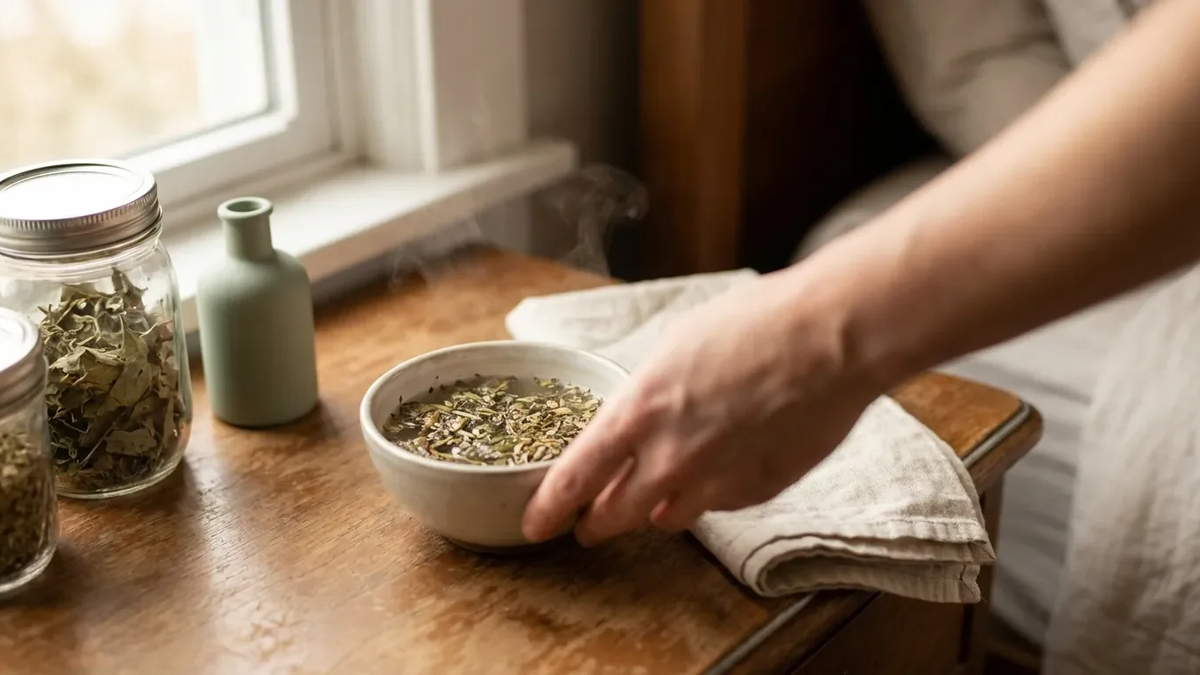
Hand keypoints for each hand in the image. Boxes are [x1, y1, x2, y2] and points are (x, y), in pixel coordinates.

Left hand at [520, 268, 884, 545]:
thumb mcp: (676, 348)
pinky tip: (725, 465)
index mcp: (638, 413)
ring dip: (654, 510)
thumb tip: (636, 420)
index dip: (549, 508)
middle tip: (589, 524)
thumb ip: (647, 398)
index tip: (536, 523)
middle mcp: (670, 459)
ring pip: (666, 520)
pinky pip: (719, 507)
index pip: (575, 479)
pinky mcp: (758, 492)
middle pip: (613, 515)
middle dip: (595, 522)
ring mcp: (715, 482)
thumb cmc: (756, 325)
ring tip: (660, 492)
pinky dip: (711, 495)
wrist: (831, 338)